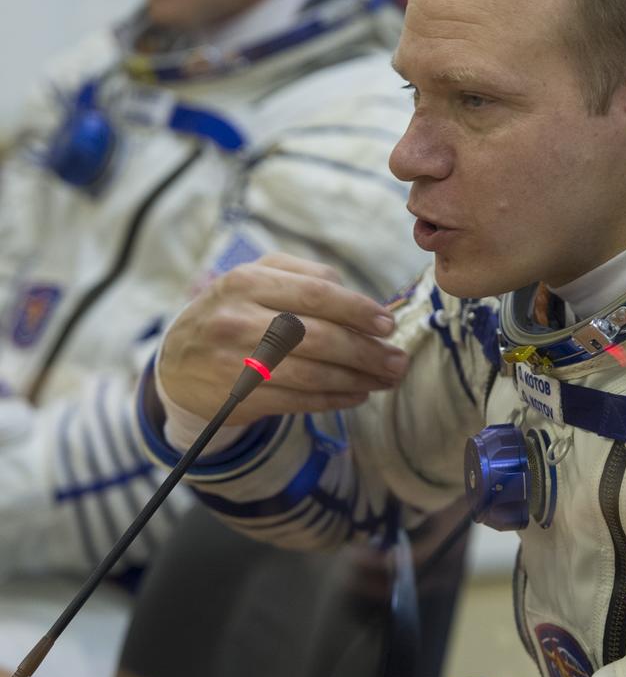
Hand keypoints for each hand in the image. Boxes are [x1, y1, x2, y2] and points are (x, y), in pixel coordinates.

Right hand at [159, 252, 409, 422]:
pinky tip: (358, 394)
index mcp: (246, 281)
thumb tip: (359, 300)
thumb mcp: (255, 279)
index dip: (358, 310)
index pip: (316, 294)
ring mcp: (237, 361)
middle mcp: (238, 320)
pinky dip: (335, 398)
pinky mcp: (241, 397)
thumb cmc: (231, 313)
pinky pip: (300, 400)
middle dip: (367, 351)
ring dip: (359, 379)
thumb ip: (304, 276)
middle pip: (319, 336)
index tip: (387, 324)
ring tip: (386, 379)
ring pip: (313, 373)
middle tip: (398, 360)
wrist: (177, 363)